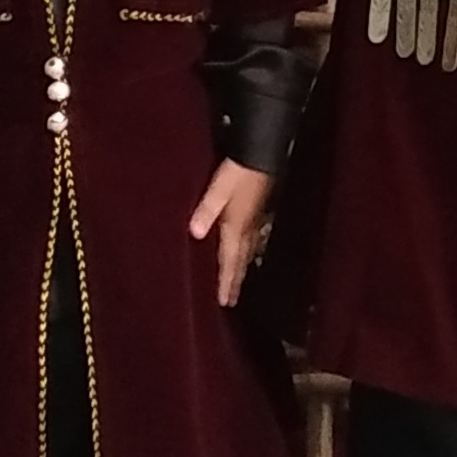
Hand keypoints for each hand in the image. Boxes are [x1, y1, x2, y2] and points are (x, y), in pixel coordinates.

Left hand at [188, 158, 273, 306]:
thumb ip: (206, 210)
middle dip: (235, 281)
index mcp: (235, 227)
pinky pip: (250, 240)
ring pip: (247, 252)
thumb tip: (194, 233)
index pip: (229, 261)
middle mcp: (246, 228)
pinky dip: (245, 253)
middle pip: (240, 261)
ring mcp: (253, 219)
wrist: (261, 155)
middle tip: (231, 300)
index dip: (226, 281)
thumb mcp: (218, 190)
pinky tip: (244, 250)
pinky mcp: (255, 211)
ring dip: (241, 269)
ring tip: (237, 283)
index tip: (224, 301)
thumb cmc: (238, 172)